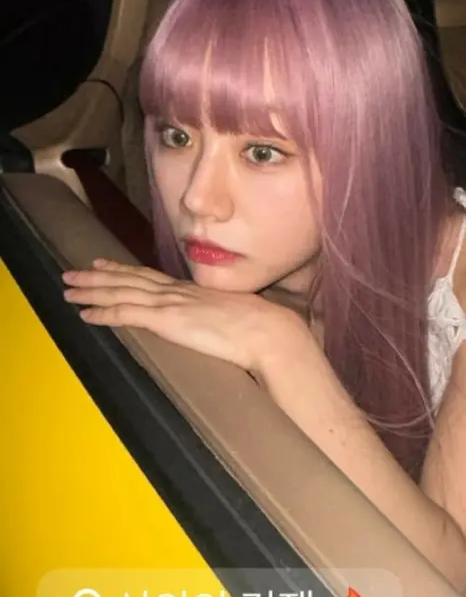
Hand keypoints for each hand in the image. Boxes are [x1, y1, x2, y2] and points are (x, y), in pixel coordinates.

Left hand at [62, 259, 303, 373]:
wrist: (267, 331)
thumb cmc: (260, 329)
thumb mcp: (234, 318)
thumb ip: (217, 320)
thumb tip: (217, 329)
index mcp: (191, 292)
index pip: (149, 277)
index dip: (123, 270)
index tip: (103, 265)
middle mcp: (176, 292)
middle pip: (128, 279)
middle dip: (97, 276)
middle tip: (71, 271)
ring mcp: (170, 304)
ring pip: (120, 292)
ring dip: (90, 291)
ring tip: (67, 288)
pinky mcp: (167, 320)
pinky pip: (126, 313)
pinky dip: (102, 312)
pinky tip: (85, 314)